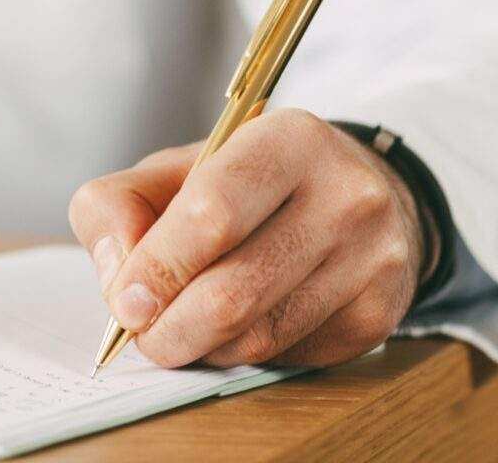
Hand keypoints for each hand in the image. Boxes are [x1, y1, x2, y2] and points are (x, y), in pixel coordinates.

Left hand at [68, 109, 424, 368]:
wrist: (355, 197)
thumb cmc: (245, 184)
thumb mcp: (174, 169)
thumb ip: (119, 205)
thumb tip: (118, 279)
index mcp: (287, 140)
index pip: (213, 214)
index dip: (159, 266)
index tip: (125, 301)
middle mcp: (344, 196)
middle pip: (234, 290)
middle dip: (170, 326)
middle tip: (143, 334)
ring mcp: (371, 259)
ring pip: (260, 336)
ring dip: (202, 347)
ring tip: (180, 330)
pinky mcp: (379, 316)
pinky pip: (289, 357)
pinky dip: (243, 356)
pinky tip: (233, 330)